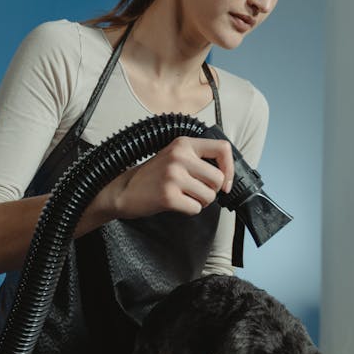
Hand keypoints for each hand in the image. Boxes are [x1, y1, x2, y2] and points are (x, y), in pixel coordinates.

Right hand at [109, 136, 233, 220]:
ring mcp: (173, 176)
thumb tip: (227, 174)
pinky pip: (196, 208)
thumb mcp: (174, 156)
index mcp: (183, 143)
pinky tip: (176, 203)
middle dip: (211, 191)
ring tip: (184, 196)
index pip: (222, 148)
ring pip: (209, 196)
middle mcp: (179, 156)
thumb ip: (198, 159)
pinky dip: (189, 210)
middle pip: (218, 178)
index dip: (229, 168)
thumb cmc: (152, 176)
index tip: (225, 181)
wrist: (124, 190)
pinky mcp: (168, 196)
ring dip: (200, 202)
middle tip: (196, 191)